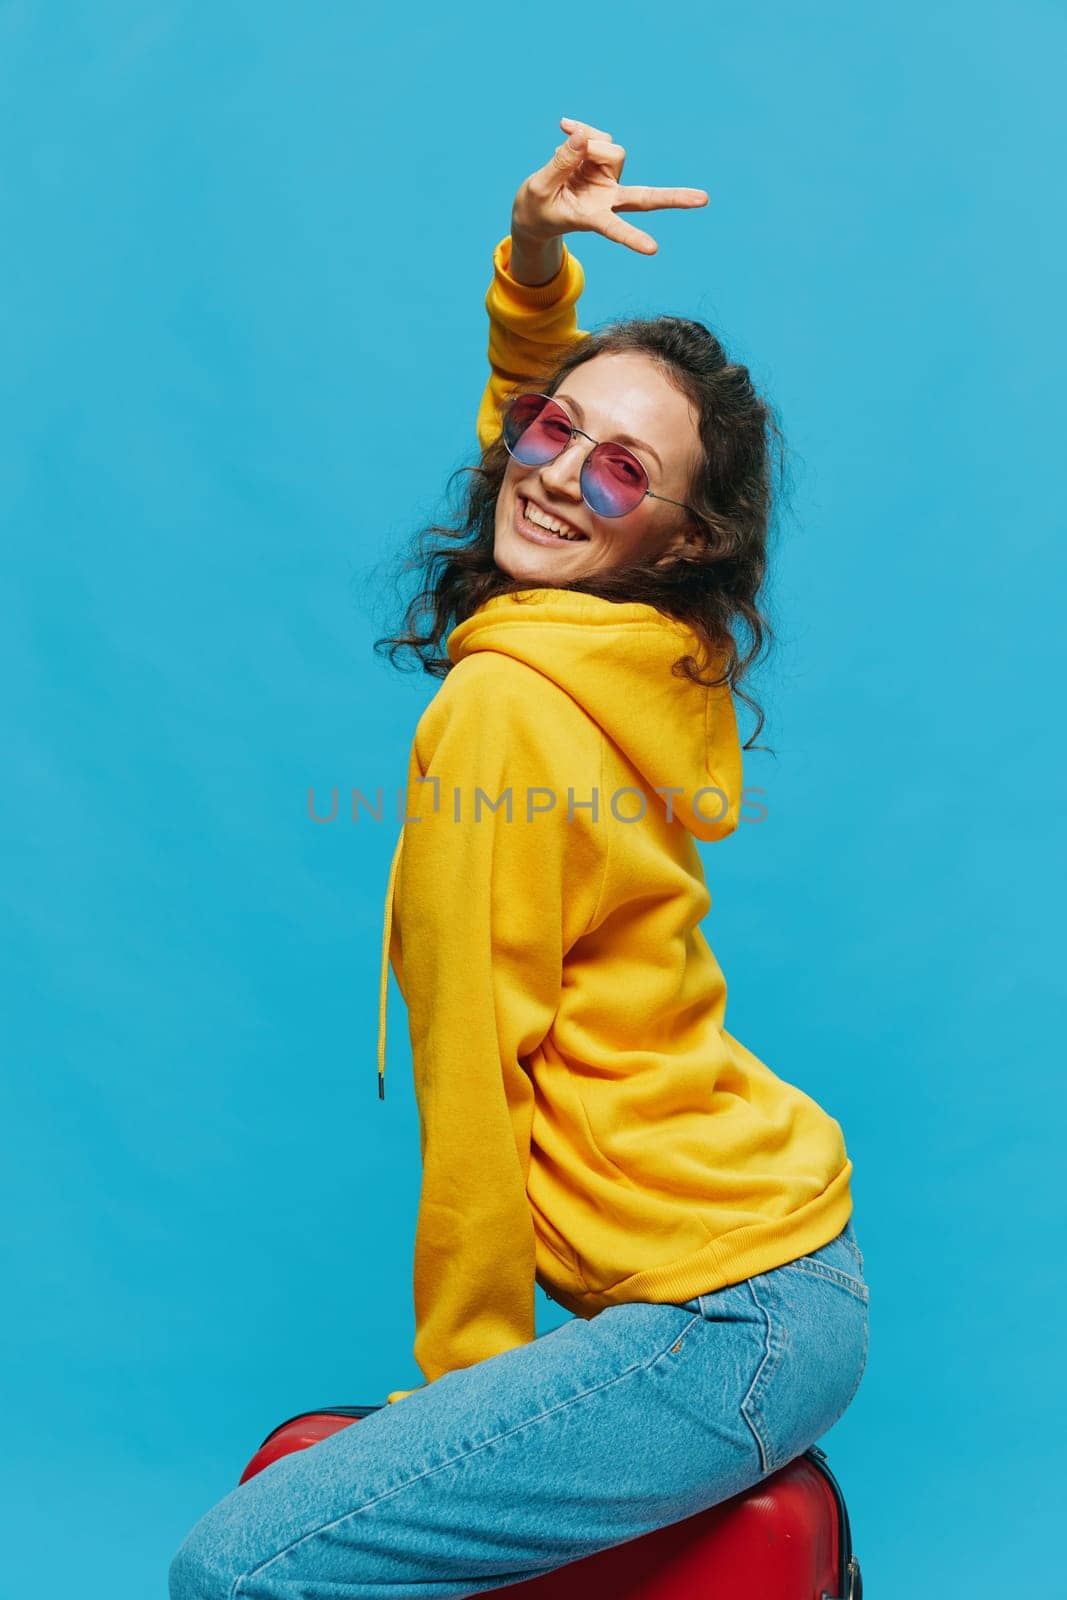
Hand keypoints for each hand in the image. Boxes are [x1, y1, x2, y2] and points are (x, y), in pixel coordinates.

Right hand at [511, 115, 708, 256]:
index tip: (652, 250)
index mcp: (592, 218)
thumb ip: (560, 163)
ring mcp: (609, 181)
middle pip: (645, 198)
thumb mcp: (538, 187)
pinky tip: (564, 129)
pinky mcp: (604, 161)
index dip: (631, 237)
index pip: (615, 228)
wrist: (536, 207)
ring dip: (587, 145)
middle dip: (673, 198)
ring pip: (611, 150)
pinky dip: (581, 130)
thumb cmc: (536, 207)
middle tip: (704, 200)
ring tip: (562, 153)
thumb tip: (583, 134)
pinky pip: (599, 136)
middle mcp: (608, 201)